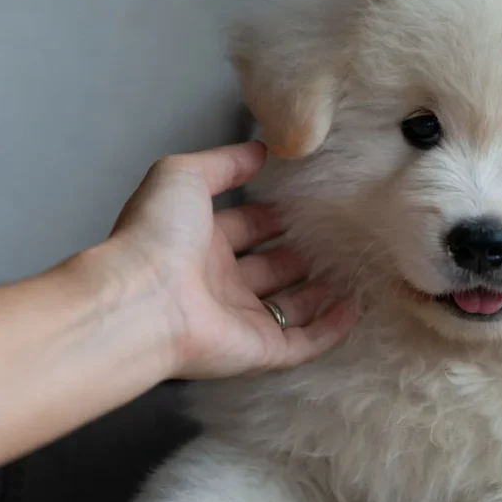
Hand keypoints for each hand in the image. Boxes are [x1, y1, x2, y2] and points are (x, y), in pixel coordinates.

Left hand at [103, 141, 354, 378]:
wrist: (143, 301)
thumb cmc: (159, 234)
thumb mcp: (184, 176)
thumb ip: (224, 162)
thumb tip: (262, 150)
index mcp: (200, 244)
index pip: (246, 227)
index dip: (276, 215)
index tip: (312, 200)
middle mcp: (221, 284)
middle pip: (273, 267)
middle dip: (304, 252)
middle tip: (342, 233)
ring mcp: (242, 320)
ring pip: (292, 305)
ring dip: (323, 289)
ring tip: (358, 266)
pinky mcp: (262, 351)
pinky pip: (305, 341)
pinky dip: (332, 327)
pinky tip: (358, 306)